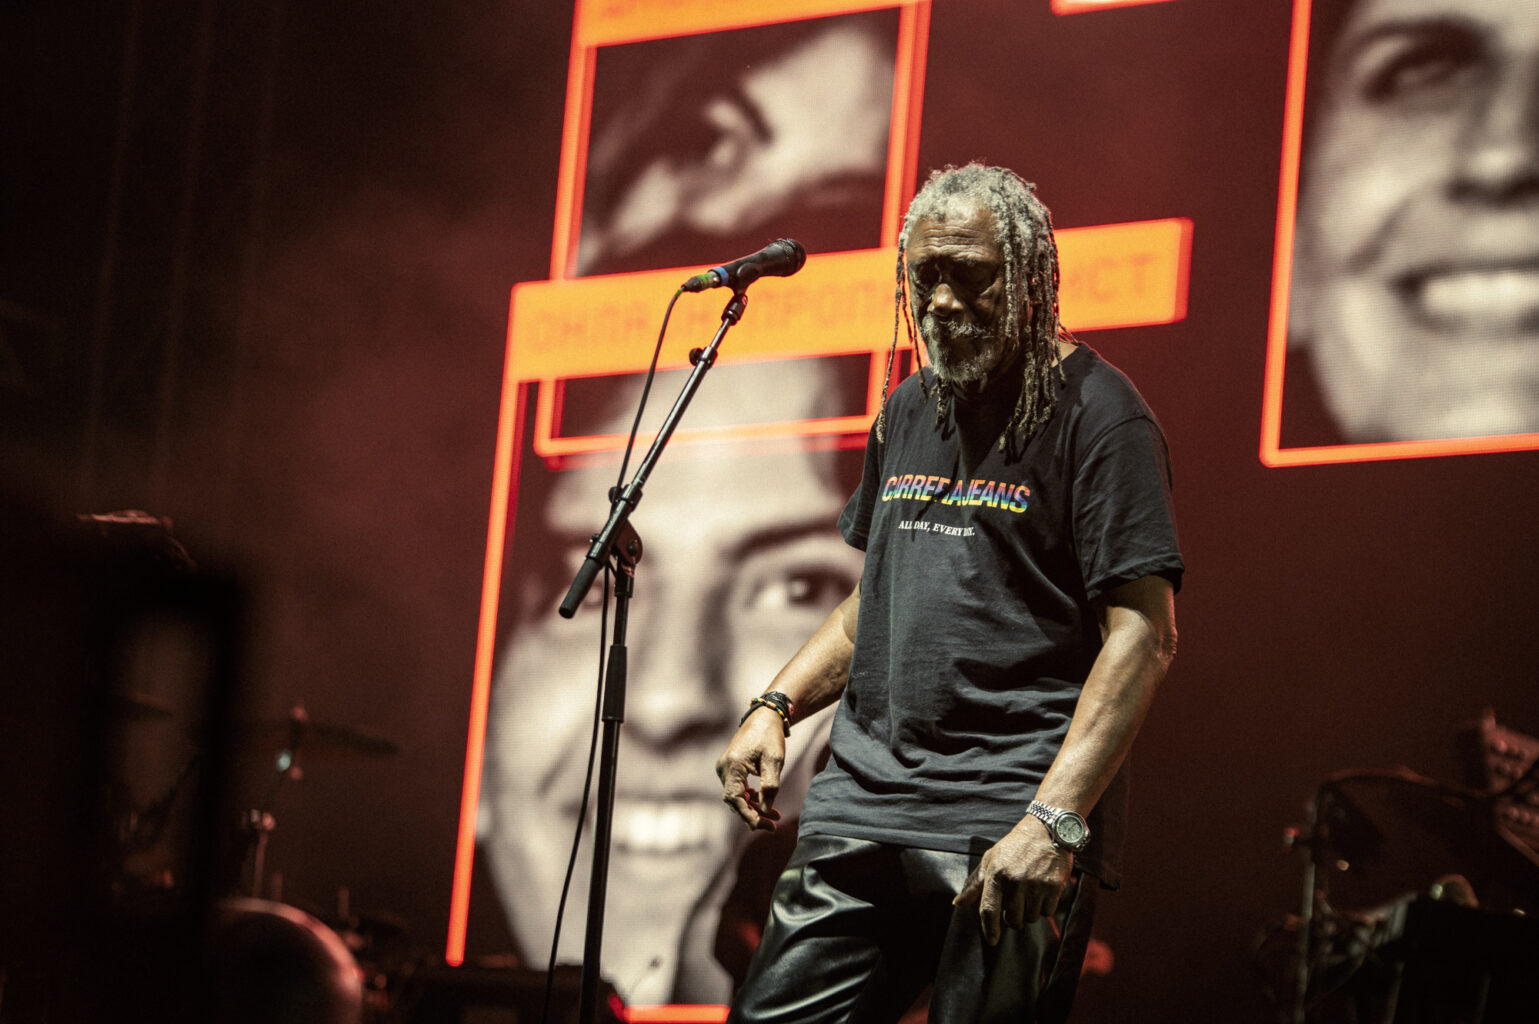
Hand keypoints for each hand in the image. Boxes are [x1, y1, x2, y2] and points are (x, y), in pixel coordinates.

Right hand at [715, 709, 786, 830]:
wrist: (764, 717)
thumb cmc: (770, 736)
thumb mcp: (775, 761)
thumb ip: (770, 786)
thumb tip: (765, 811)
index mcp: (733, 764)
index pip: (734, 798)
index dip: (746, 814)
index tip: (760, 826)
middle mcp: (724, 767)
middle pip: (734, 800)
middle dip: (753, 815)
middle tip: (772, 826)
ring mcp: (725, 768)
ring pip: (736, 797)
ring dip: (753, 808)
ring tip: (774, 817)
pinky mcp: (729, 768)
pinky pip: (737, 789)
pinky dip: (750, 798)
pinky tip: (765, 804)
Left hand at [952, 822, 1072, 944]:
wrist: (1046, 830)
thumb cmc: (1014, 847)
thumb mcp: (990, 859)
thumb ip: (974, 884)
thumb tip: (958, 904)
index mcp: (996, 874)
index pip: (989, 909)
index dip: (989, 929)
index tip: (992, 940)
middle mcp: (1015, 880)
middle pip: (1013, 919)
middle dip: (1013, 918)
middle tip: (1016, 904)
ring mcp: (1035, 884)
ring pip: (1031, 918)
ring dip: (1030, 912)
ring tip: (1029, 894)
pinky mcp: (1054, 886)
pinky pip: (1047, 912)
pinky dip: (1044, 908)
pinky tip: (1042, 892)